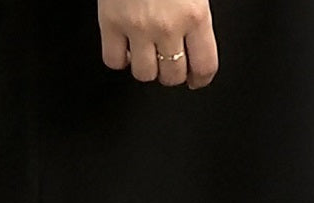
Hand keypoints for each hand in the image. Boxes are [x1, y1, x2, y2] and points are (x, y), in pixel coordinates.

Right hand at [97, 0, 217, 89]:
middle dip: (172, 71)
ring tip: (146, 52)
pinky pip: (113, 60)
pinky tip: (125, 46)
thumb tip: (197, 40)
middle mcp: (167, 26)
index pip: (204, 65)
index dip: (200, 78)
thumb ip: (197, 12)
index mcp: (195, 14)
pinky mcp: (109, 22)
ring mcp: (136, 27)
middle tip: (169, 61)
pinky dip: (119, 58)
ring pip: (143, 73)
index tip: (196, 79)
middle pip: (172, 75)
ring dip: (146, 67)